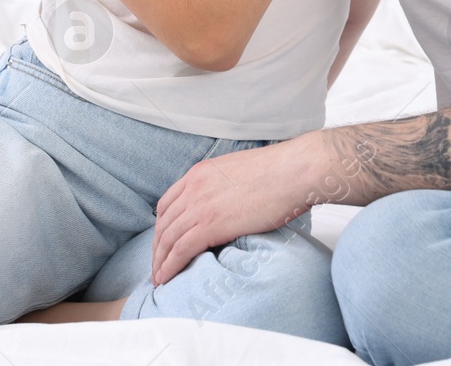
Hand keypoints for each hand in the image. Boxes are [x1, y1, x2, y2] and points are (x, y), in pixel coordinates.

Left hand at [152, 136, 322, 284]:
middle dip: (157, 248)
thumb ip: (224, 186)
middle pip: (163, 223)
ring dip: (160, 262)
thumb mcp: (239, 172)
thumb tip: (228, 204)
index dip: (162, 226)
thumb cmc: (280, 172)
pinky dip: (170, 266)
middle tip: (157, 266)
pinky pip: (180, 250)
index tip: (163, 242)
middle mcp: (194, 187)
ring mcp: (200, 205)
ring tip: (159, 279)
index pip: (167, 203)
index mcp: (200, 172)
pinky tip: (167, 279)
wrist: (294, 171)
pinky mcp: (210, 224)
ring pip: (167, 239)